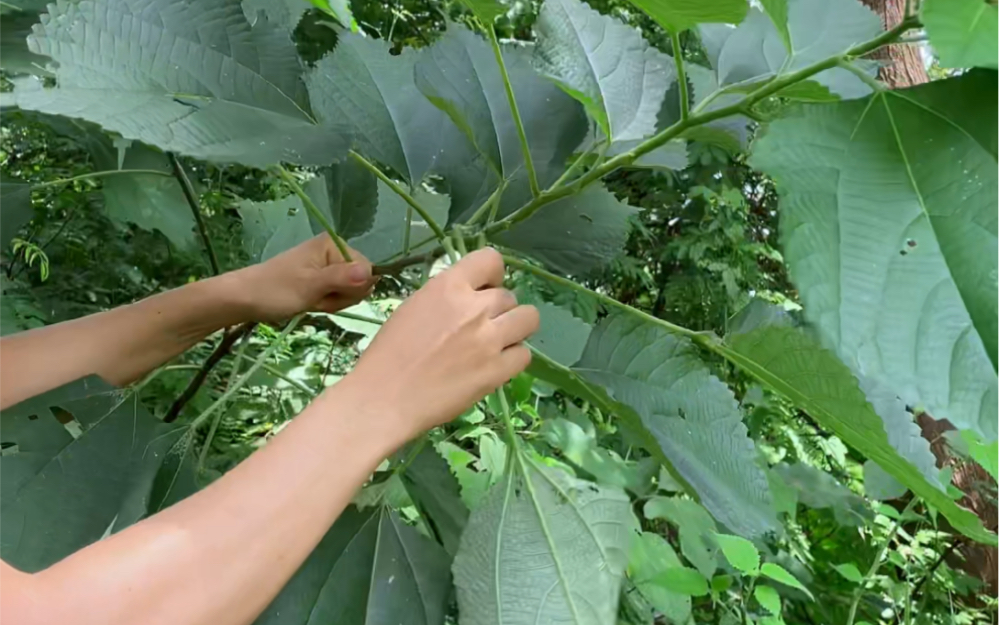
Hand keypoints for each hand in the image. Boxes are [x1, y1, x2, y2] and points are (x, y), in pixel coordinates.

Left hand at [238, 235, 376, 321]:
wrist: (244, 298)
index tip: (327, 294)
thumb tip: (371, 273)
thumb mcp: (310, 286)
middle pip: (360, 281)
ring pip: (350, 290)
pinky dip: (326, 302)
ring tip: (310, 301)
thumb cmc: (276, 291)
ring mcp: (327, 264)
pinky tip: (310, 302)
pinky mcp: (320, 277)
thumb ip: (341, 279)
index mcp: (334, 245)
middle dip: (341, 297)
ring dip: (333, 302)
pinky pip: (337, 293)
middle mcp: (333, 250)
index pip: (367, 270)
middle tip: (316, 299)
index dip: (352, 289)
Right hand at [341, 248, 539, 437]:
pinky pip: (525, 354)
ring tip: (497, 343)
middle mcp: (475, 308)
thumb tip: (469, 300)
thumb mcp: (414, 308)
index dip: (492, 275)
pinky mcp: (498, 371)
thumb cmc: (388, 354)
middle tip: (480, 327)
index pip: (491, 260)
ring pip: (529, 319)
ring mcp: (490, 340)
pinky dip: (513, 358)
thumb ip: (447, 298)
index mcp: (448, 286)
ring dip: (515, 328)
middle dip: (498, 308)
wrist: (385, 398)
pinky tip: (495, 365)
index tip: (484, 289)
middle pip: (509, 295)